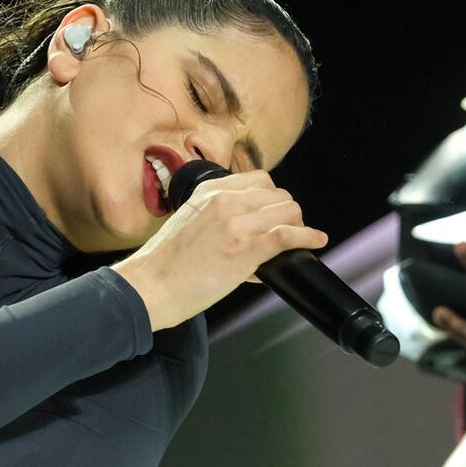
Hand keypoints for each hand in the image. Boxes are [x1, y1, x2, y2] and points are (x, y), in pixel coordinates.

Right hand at [112, 170, 327, 330]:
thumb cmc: (164, 264)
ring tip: (297, 241)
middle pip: (279, 195)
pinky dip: (307, 237)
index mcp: (209, 191)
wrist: (150, 286)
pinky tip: (315, 242)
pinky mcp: (245, 249)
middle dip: (287, 213)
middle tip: (285, 231)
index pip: (259, 180)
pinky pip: (288, 235)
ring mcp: (236, 224)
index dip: (272, 198)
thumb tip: (246, 234)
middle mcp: (224, 201)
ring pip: (289, 211)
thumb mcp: (189, 225)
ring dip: (298, 226)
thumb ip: (216, 220)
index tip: (272, 213)